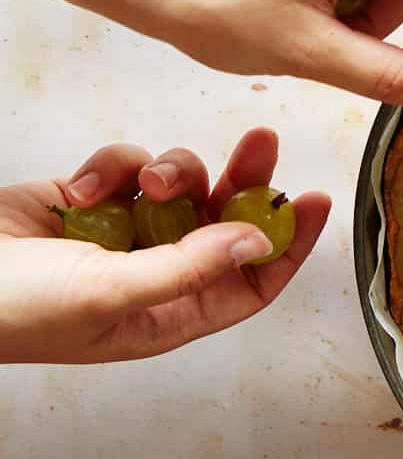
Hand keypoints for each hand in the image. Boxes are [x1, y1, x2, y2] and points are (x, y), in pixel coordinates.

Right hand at [0, 129, 328, 364]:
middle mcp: (151, 275)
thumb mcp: (112, 294)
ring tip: (144, 180)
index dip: (288, 245)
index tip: (316, 200)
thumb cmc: (15, 312)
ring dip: (168, 173)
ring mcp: (118, 236)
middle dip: (243, 183)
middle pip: (223, 223)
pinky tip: (80, 189)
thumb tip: (258, 243)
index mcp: (168, 316)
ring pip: (177, 187)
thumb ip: (189, 268)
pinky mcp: (85, 203)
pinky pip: (126, 169)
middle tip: (261, 142)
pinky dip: (111, 168)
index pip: (250, 283)